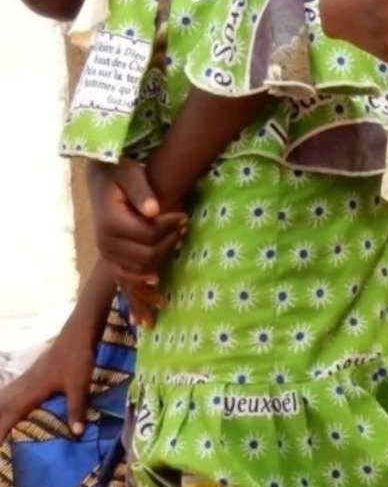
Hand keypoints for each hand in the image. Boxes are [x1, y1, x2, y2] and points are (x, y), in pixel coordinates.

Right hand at [0, 317, 99, 440]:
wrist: (77, 334)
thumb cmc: (78, 359)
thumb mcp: (80, 386)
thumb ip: (77, 408)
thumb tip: (76, 433)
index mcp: (32, 389)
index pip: (10, 413)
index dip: (0, 428)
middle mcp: (24, 384)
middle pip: (2, 405)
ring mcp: (27, 377)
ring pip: (5, 397)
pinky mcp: (32, 374)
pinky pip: (12, 391)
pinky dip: (6, 401)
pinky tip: (9, 404)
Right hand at [87, 160, 184, 324]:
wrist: (101, 178)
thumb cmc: (118, 173)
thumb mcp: (129, 173)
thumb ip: (142, 191)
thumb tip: (155, 210)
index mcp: (111, 223)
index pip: (149, 234)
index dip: (170, 227)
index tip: (185, 217)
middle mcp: (106, 242)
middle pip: (145, 256)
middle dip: (169, 247)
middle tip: (186, 233)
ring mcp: (107, 253)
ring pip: (133, 276)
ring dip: (150, 285)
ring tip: (165, 300)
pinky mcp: (111, 258)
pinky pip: (123, 283)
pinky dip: (135, 298)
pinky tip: (147, 313)